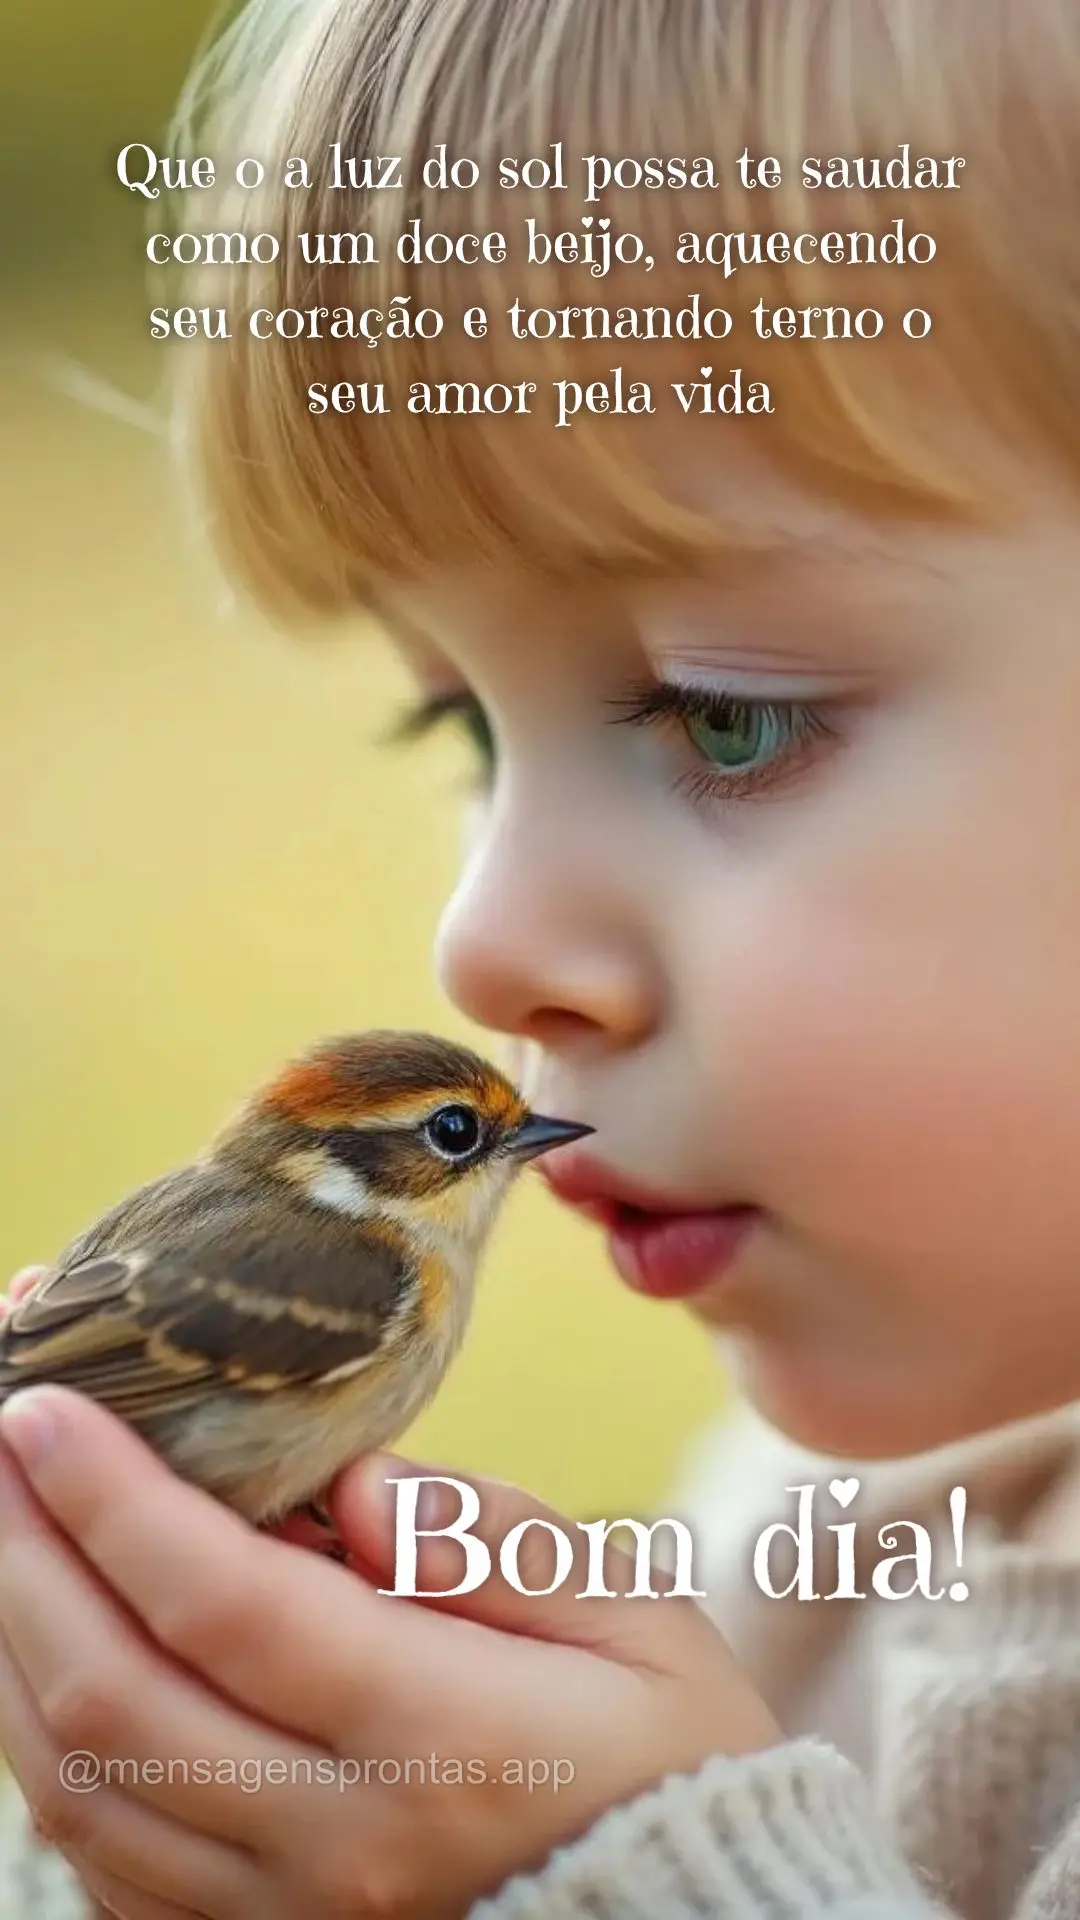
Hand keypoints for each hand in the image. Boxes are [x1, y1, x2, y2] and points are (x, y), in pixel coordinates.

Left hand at [0, 1366, 777, 1919]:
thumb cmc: (671, 1750)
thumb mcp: (630, 1614)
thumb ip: (491, 1539)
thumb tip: (349, 1484)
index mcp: (444, 1737)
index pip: (228, 1607)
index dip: (116, 1500)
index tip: (46, 1406)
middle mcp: (341, 1846)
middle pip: (116, 1696)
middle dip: (24, 1548)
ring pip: (84, 1789)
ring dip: (13, 1643)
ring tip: (3, 1522)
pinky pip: (108, 1862)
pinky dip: (51, 1748)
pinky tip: (45, 1653)